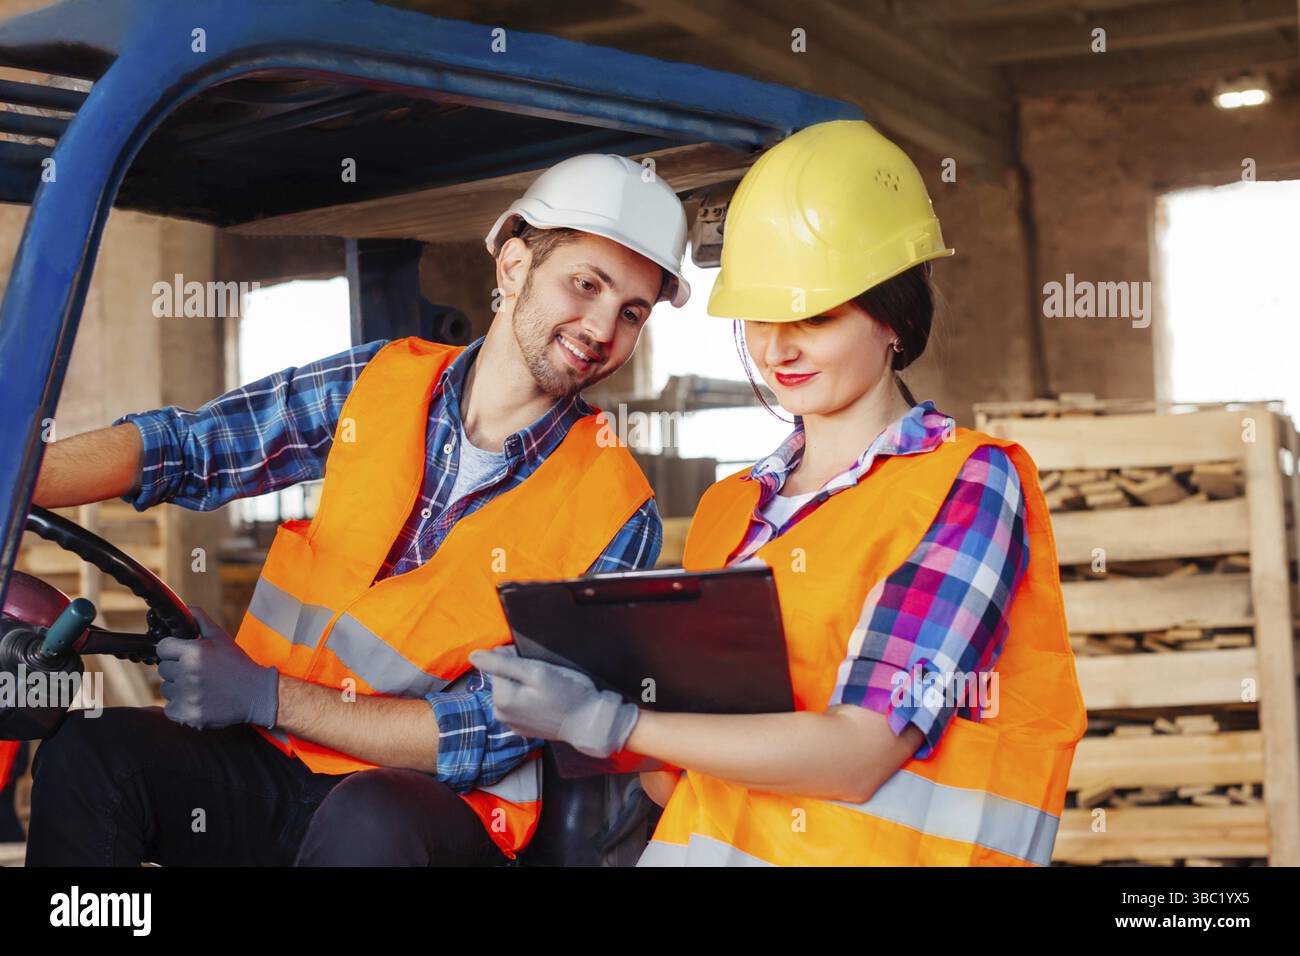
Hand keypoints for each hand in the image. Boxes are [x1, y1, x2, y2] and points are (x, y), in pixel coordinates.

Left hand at [157, 606, 278, 730]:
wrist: (257, 694)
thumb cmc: (238, 664)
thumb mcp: (221, 637)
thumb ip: (200, 620)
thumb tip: (185, 607)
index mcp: (193, 652)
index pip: (163, 648)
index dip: (173, 650)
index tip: (184, 655)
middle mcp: (187, 673)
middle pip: (163, 669)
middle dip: (177, 669)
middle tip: (199, 672)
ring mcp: (187, 695)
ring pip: (166, 689)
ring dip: (178, 688)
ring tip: (201, 687)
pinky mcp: (188, 714)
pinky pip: (170, 709)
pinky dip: (181, 706)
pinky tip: (199, 700)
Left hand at [469, 646, 638, 757]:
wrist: (590, 724)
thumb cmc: (568, 695)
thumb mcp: (537, 671)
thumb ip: (503, 663)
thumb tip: (474, 656)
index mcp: (501, 698)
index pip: (498, 663)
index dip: (518, 658)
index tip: (538, 665)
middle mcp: (501, 714)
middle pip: (504, 678)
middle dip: (521, 673)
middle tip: (546, 677)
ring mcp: (512, 724)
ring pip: (512, 691)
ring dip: (526, 686)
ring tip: (548, 690)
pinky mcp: (523, 729)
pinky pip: (520, 705)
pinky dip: (531, 700)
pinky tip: (547, 702)